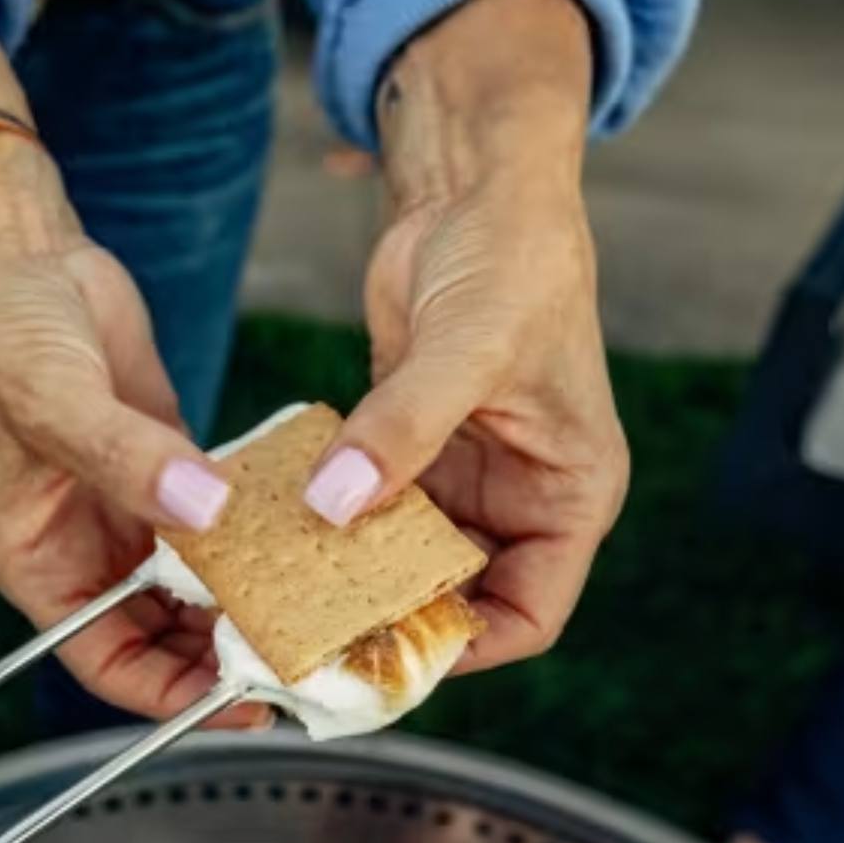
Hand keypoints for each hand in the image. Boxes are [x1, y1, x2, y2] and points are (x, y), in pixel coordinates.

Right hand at [0, 137, 267, 722]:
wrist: (18, 258)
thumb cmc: (4, 335)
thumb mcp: (59, 403)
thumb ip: (128, 462)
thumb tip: (205, 514)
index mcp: (36, 559)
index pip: (103, 659)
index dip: (169, 693)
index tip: (239, 701)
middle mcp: (83, 547)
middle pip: (158, 634)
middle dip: (221, 654)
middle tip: (299, 661)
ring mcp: (129, 507)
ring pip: (195, 584)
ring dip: (247, 598)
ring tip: (317, 613)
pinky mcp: (167, 465)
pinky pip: (219, 519)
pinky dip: (258, 534)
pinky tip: (311, 541)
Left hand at [305, 0, 626, 669]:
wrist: (474, 189)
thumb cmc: (512, 260)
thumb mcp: (465, 348)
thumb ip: (404, 430)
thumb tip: (337, 505)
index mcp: (570, 496)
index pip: (528, 616)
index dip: (464, 649)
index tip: (385, 653)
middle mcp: (519, 500)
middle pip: (456, 601)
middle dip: (391, 623)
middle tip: (312, 641)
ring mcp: (462, 478)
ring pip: (404, 562)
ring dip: (349, 578)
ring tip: (280, 600)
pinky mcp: (408, 448)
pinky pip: (366, 510)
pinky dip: (326, 526)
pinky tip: (273, 537)